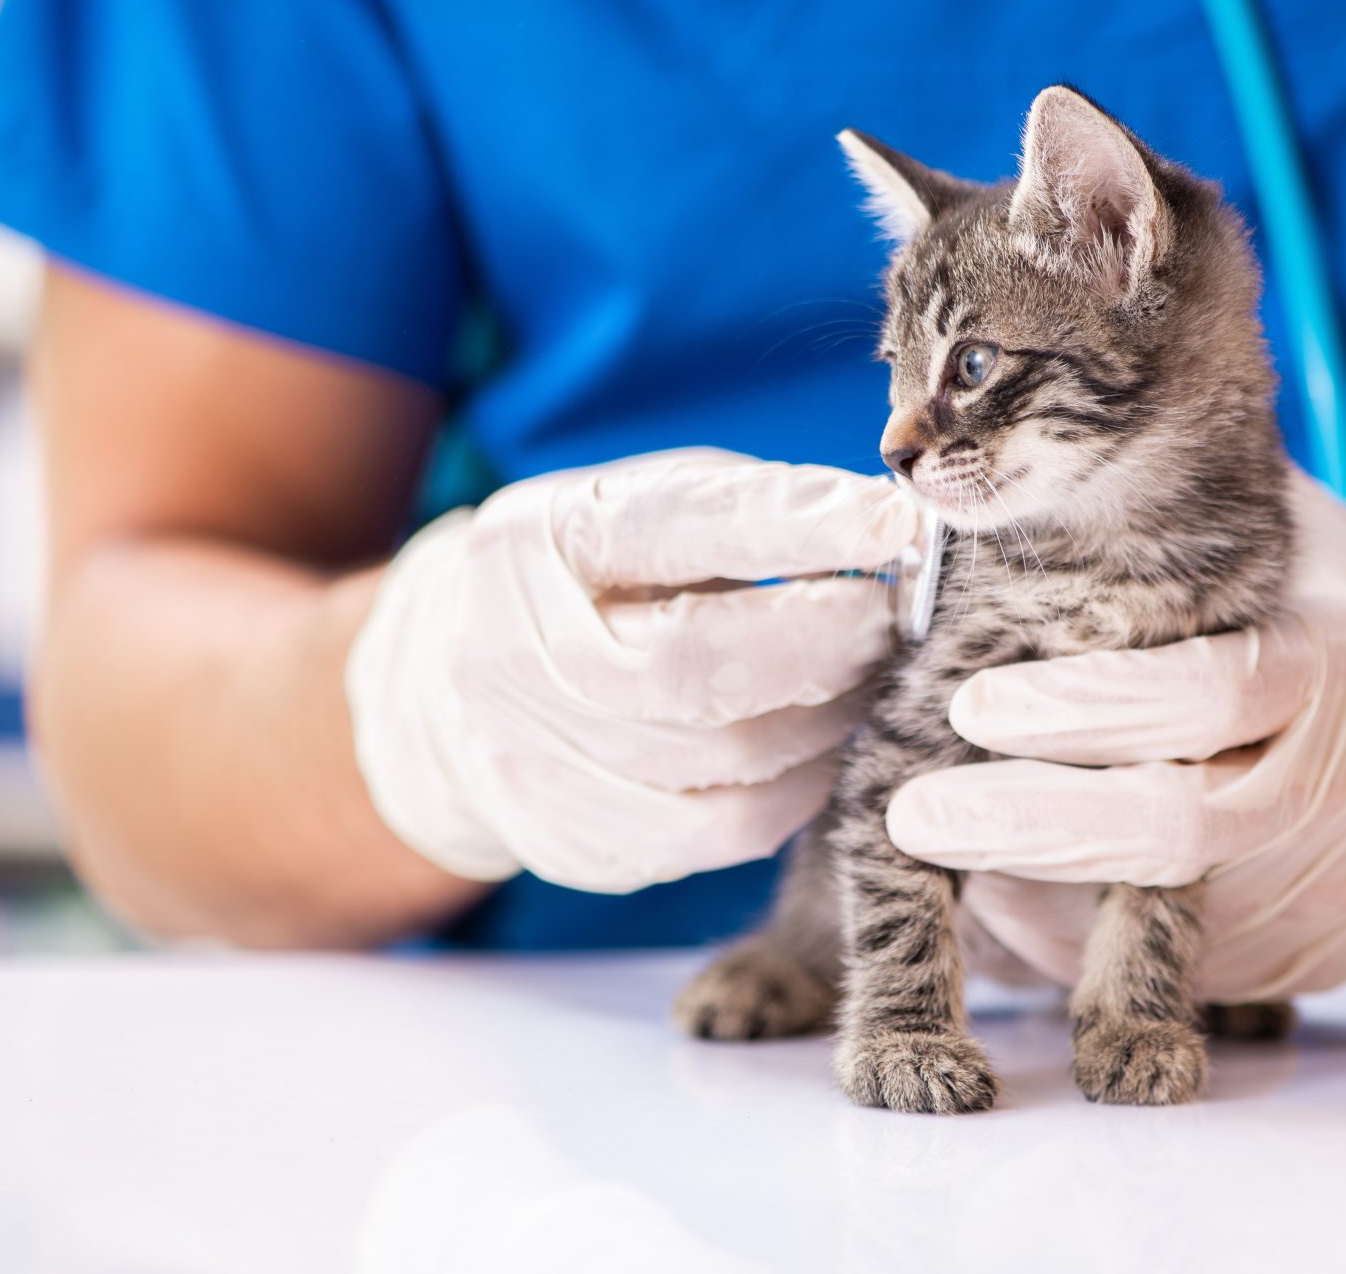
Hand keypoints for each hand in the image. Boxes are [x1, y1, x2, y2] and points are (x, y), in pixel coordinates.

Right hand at [347, 449, 918, 891]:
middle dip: (822, 644)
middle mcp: (518, 651)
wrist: (453, 683)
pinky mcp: (573, 837)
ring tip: (869, 684)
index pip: (675, 528)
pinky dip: (799, 789)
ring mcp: (534, 757)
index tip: (891, 526)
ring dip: (826, 722)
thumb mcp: (646, 507)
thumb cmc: (595, 579)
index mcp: (540, 540)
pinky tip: (824, 751)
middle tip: (892, 623)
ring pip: (722, 761)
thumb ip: (752, 512)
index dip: (794, 526)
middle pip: (693, 666)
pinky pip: (723, 829)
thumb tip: (889, 533)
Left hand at [889, 470, 1345, 1001]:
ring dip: (1036, 896)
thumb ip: (1190, 506)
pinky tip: (1008, 900)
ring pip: (1162, 915)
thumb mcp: (1299, 541)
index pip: (1202, 691)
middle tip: (916, 818)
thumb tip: (1040, 451)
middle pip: (1174, 825)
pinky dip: (1083, 943)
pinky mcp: (1308, 955)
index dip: (1083, 705)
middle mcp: (1334, 785)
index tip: (970, 703)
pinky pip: (1178, 968)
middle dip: (1032, 824)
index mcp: (1331, 663)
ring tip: (939, 852)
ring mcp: (1326, 885)